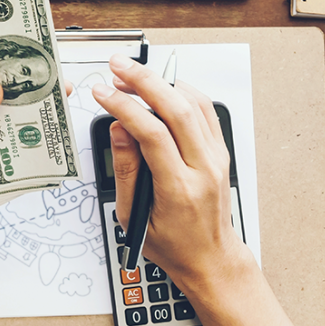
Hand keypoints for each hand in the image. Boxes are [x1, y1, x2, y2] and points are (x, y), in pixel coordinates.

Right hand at [92, 55, 253, 299]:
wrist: (210, 259)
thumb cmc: (173, 246)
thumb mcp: (135, 217)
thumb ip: (126, 171)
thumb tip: (120, 129)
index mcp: (179, 188)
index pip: (152, 134)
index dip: (124, 107)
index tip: (103, 94)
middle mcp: (204, 169)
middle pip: (177, 108)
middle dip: (144, 81)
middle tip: (118, 66)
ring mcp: (217, 158)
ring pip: (194, 103)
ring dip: (162, 82)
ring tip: (133, 75)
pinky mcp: (221, 153)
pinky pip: (205, 111)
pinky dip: (183, 92)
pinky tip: (162, 87)